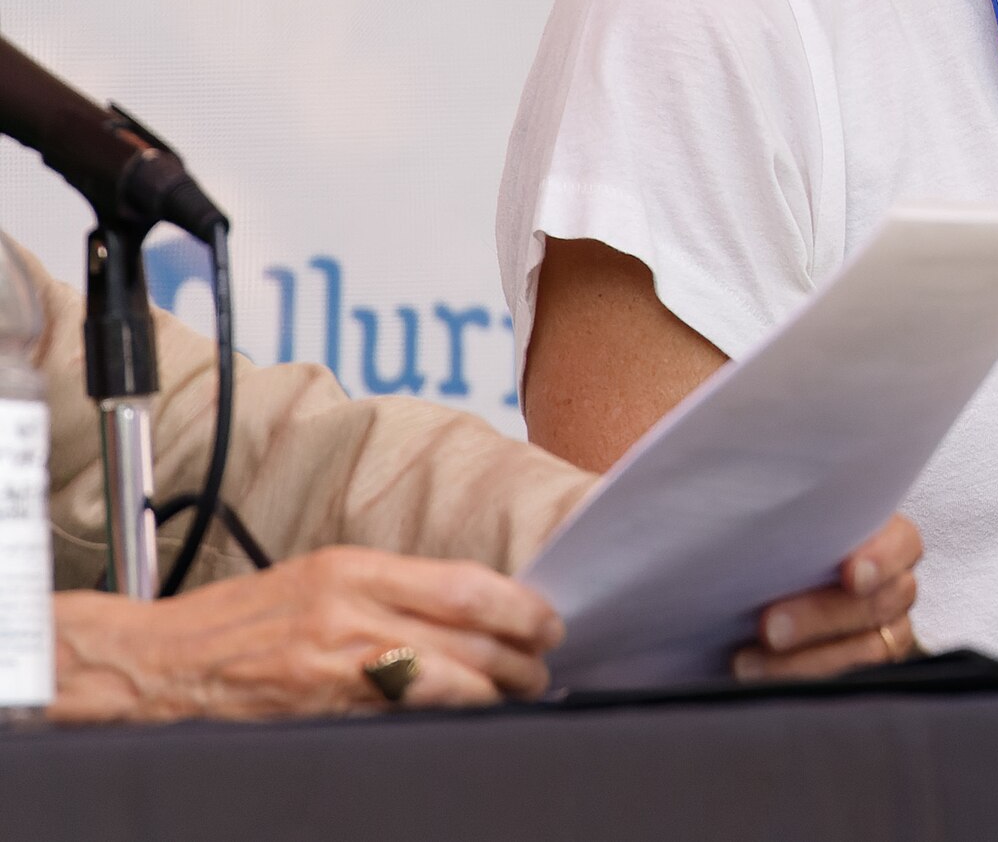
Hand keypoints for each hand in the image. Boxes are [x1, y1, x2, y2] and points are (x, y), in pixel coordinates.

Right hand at [51, 545, 565, 721]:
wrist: (153, 668)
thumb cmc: (234, 623)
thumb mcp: (316, 580)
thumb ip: (386, 590)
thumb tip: (462, 607)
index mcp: (351, 569)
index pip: (462, 584)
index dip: (516, 606)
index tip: (546, 618)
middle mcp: (348, 615)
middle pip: (464, 637)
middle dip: (517, 657)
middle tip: (544, 666)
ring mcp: (332, 672)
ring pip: (443, 686)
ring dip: (492, 696)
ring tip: (517, 697)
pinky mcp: (316, 720)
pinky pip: (399, 725)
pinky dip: (440, 726)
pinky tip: (462, 727)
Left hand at [732, 512, 921, 681]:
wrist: (776, 594)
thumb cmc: (791, 548)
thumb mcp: (801, 527)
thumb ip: (800, 522)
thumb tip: (761, 511)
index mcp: (889, 540)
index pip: (903, 544)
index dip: (881, 559)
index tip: (851, 573)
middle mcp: (896, 588)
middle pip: (876, 604)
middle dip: (819, 617)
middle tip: (769, 626)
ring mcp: (889, 633)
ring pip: (865, 653)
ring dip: (803, 661)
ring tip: (749, 662)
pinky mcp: (867, 672)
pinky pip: (848, 684)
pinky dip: (805, 684)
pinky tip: (765, 680)